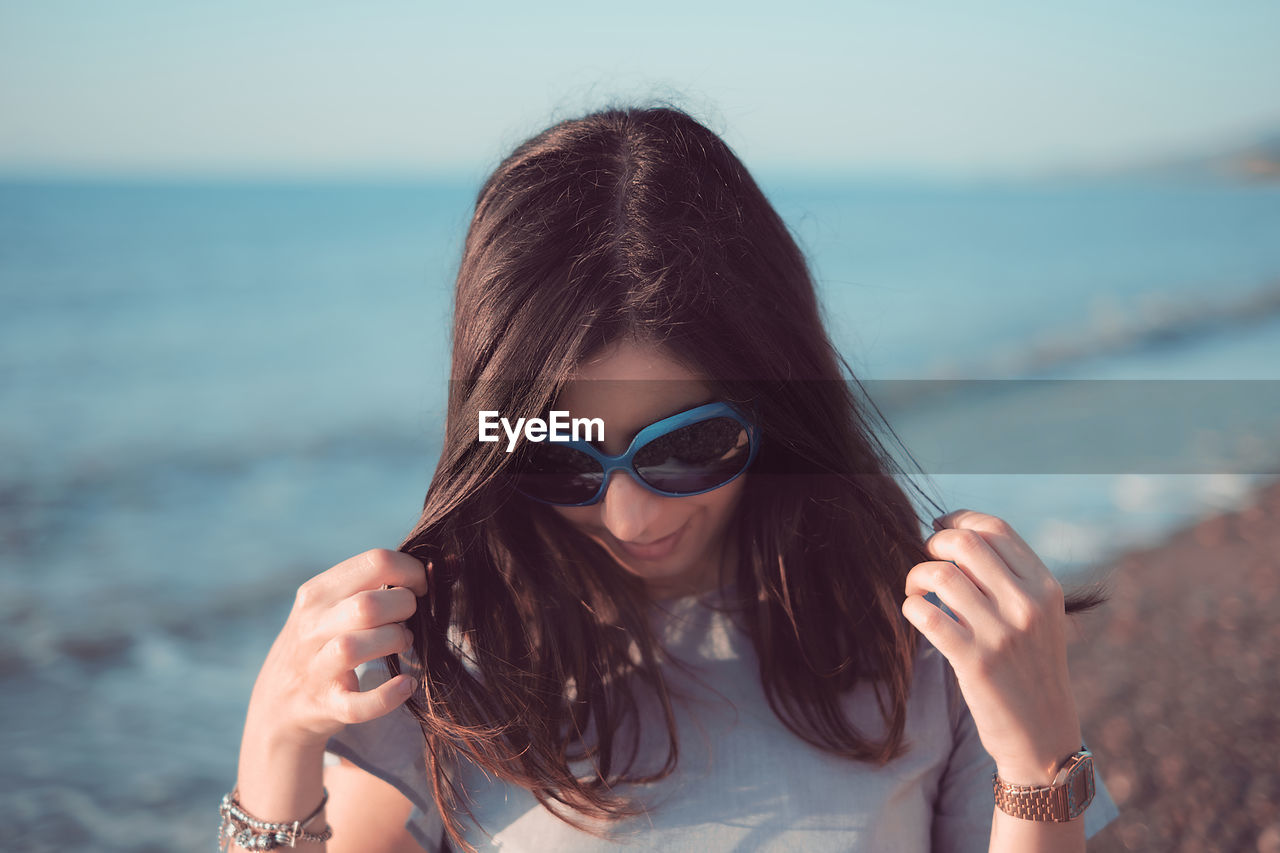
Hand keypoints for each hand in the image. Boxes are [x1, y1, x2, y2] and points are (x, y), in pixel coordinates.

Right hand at [245, 548, 429, 749]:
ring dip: (394, 642)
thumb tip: (441, 564)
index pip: (375, 562)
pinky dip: (388, 695)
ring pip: (355, 648)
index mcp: (317, 593)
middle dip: (405, 607)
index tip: (421, 587)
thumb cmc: (321, 643)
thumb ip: (372, 584)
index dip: (411, 571)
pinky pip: (359, 705)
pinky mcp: (325, 706)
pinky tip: (407, 685)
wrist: (277, 705)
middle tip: (408, 619)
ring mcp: (315, 668)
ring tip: (404, 644)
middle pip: (368, 605)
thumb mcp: (330, 606)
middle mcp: (311, 627)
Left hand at [902, 509, 1081, 785]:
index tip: (939, 527)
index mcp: (1045, 587)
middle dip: (934, 544)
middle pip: (964, 543)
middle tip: (926, 561)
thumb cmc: (1030, 668)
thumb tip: (956, 538)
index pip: (995, 529)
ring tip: (916, 590)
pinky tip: (915, 613)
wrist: (1042, 735)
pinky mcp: (975, 661)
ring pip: (941, 575)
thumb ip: (1010, 579)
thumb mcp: (1039, 618)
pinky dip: (911, 606)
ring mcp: (1002, 633)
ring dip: (917, 576)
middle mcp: (1027, 605)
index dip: (958, 519)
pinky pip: (926, 614)